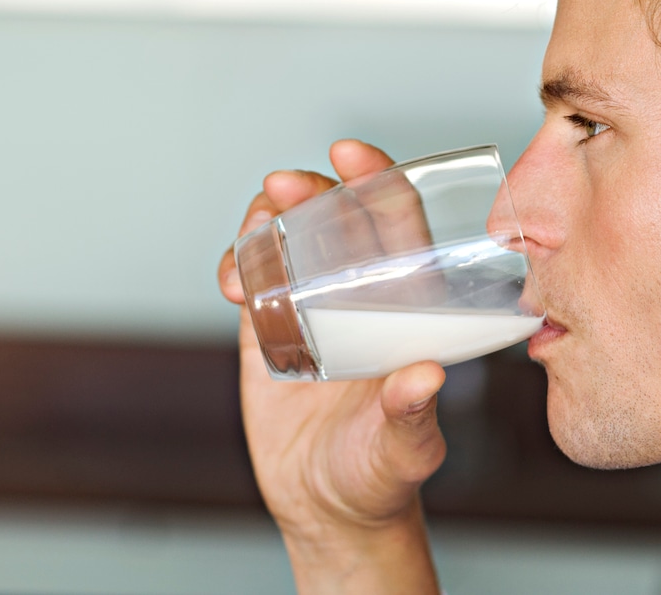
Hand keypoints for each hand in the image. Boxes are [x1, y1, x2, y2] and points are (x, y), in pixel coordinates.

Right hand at [218, 140, 446, 593]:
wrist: (325, 509)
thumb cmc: (380, 477)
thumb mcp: (403, 450)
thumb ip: (412, 416)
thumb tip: (426, 377)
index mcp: (405, 307)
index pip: (398, 226)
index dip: (376, 180)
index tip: (349, 153)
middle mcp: (359, 297)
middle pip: (336, 219)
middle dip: (310, 190)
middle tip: (283, 187)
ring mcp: (311, 309)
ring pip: (287, 241)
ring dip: (266, 225)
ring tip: (252, 244)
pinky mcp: (269, 329)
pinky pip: (251, 280)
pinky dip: (237, 268)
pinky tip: (234, 285)